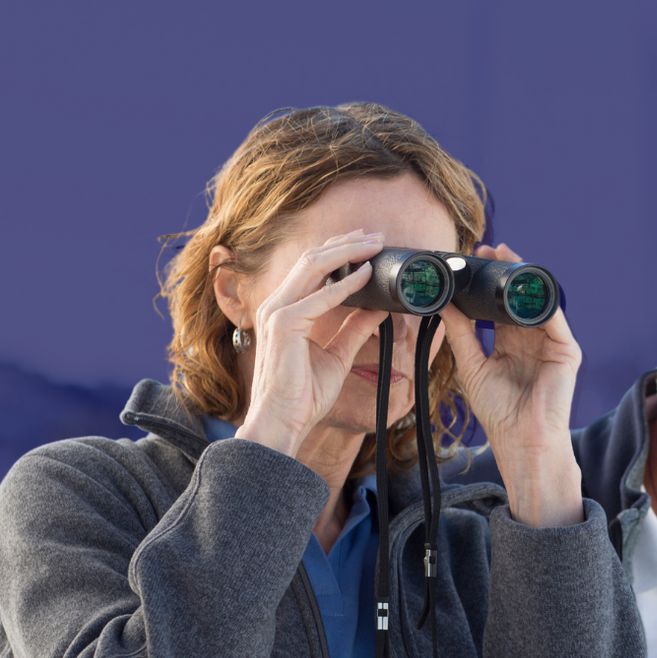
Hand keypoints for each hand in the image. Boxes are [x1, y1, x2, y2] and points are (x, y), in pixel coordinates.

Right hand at [235, 229, 384, 456]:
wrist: (284, 421)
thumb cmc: (303, 394)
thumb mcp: (338, 355)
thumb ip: (355, 329)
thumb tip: (379, 309)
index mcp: (285, 309)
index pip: (311, 267)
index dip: (340, 250)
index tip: (367, 244)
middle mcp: (277, 304)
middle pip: (312, 258)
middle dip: (346, 243)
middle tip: (377, 236)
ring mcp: (277, 312)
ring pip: (314, 266)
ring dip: (348, 252)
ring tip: (374, 245)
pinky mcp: (284, 325)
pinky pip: (321, 297)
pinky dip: (346, 285)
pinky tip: (366, 276)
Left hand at [437, 242, 583, 526]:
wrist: (521, 441)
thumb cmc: (500, 413)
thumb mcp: (472, 366)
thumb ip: (461, 333)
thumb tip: (442, 303)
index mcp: (511, 344)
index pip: (498, 306)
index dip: (485, 283)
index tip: (469, 261)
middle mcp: (532, 340)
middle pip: (518, 297)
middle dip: (503, 271)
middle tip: (484, 249)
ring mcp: (551, 344)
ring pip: (536, 301)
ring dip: (521, 276)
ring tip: (503, 255)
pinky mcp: (566, 350)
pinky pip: (553, 316)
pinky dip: (538, 296)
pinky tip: (523, 281)